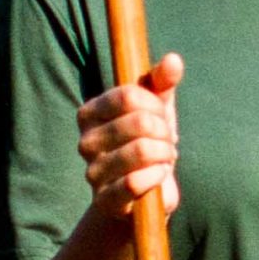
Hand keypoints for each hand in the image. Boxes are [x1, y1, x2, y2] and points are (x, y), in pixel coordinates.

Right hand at [75, 54, 183, 219]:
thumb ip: (162, 82)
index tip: (162, 116)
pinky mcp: (104, 200)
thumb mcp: (157, 108)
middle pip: (139, 122)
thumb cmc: (148, 142)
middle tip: (166, 141)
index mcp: (90, 113)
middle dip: (164, 131)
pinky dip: (157, 176)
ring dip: (164, 154)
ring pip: (141, 150)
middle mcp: (85, 141)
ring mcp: (92, 172)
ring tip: (163, 158)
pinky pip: (135, 183)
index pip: (129, 95)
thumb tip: (173, 60)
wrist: (143, 193)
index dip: (156, 105)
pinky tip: (158, 176)